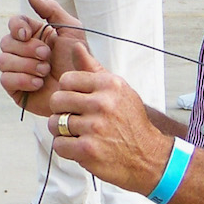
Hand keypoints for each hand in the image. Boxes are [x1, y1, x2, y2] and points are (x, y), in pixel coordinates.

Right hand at [0, 0, 88, 115]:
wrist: (84, 91)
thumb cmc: (80, 60)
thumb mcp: (71, 29)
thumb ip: (51, 9)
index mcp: (34, 35)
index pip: (13, 24)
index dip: (16, 27)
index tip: (27, 34)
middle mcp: (23, 51)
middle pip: (5, 42)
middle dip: (26, 49)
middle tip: (47, 56)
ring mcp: (17, 70)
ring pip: (2, 61)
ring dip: (25, 65)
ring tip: (45, 71)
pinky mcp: (16, 89)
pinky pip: (5, 80)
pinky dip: (22, 80)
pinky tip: (38, 83)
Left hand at [48, 43, 172, 192]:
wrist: (148, 157)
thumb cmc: (130, 121)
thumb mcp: (118, 90)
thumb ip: (93, 70)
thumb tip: (75, 46)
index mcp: (109, 84)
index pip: (67, 79)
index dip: (67, 92)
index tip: (77, 103)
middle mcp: (102, 103)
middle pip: (57, 100)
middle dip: (61, 111)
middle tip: (73, 119)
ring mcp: (95, 127)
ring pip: (55, 123)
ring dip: (61, 131)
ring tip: (77, 134)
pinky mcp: (88, 150)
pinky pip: (58, 144)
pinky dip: (65, 148)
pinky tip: (78, 148)